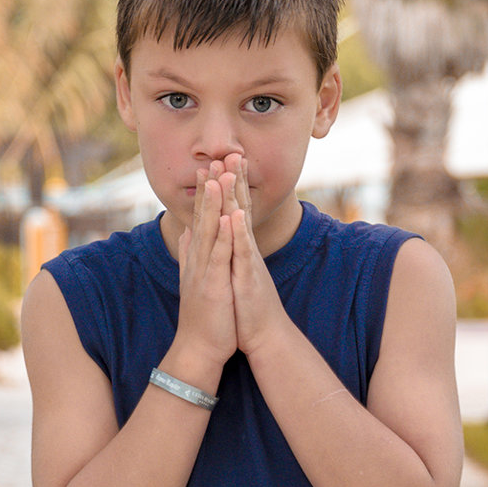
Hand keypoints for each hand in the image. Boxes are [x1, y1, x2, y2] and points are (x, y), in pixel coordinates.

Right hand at [172, 161, 237, 374]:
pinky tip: (227, 216)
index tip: (208, 167)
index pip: (201, 218)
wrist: (198, 348)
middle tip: (213, 158)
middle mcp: (198, 259)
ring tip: (218, 176)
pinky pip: (218, 254)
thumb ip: (191, 254)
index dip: (205, 193)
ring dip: (214, 203)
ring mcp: (204, 270)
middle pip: (203, 216)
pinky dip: (222, 234)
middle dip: (209, 187)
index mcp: (198, 257)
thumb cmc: (203, 316)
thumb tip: (187, 232)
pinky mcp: (213, 284)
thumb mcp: (196, 279)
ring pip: (209, 229)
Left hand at [223, 154, 290, 357]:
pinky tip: (236, 214)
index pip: (234, 210)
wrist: (265, 335)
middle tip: (232, 151)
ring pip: (242, 223)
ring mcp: (249, 260)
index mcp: (240, 248)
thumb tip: (224, 235)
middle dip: (236, 180)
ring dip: (237, 196)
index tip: (222, 161)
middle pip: (241, 208)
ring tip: (232, 171)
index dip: (229, 186)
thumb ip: (231, 252)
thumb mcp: (236, 273)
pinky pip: (243, 251)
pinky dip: (239, 232)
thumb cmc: (249, 307)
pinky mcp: (249, 276)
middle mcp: (246, 249)